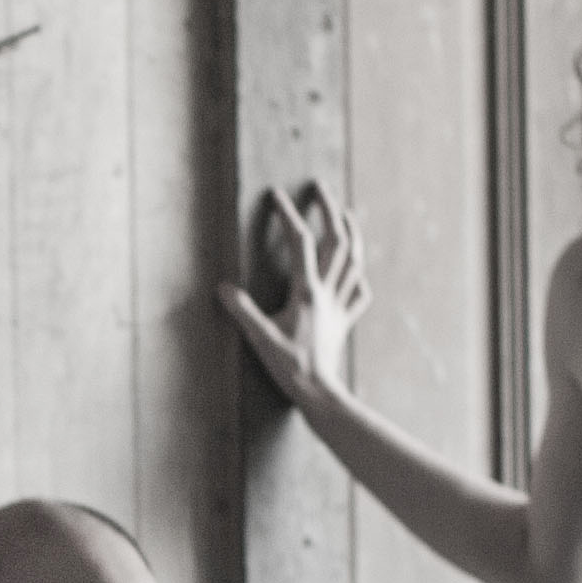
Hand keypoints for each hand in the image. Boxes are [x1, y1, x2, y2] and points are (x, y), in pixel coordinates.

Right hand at [224, 183, 371, 406]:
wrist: (320, 394)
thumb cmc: (290, 369)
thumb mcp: (260, 339)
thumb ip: (242, 312)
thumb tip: (223, 288)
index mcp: (307, 292)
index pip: (300, 243)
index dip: (289, 215)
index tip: (277, 195)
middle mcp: (327, 293)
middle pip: (337, 242)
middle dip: (330, 210)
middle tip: (321, 188)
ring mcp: (339, 306)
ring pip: (354, 261)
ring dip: (352, 233)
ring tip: (346, 213)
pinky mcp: (344, 322)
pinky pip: (359, 294)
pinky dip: (359, 277)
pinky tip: (356, 272)